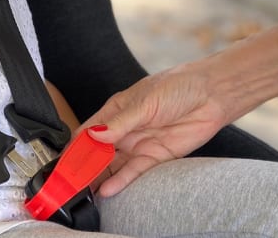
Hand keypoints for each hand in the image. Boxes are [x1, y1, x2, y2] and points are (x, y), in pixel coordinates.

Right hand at [82, 64, 227, 196]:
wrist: (212, 94)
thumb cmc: (178, 86)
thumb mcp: (145, 101)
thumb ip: (120, 122)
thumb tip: (95, 135)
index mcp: (116, 111)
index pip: (88, 131)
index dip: (75, 147)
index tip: (64, 161)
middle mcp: (124, 129)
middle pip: (99, 152)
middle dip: (85, 167)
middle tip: (72, 182)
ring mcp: (139, 144)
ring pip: (114, 165)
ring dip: (101, 177)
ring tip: (86, 191)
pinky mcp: (156, 156)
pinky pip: (135, 172)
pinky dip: (121, 180)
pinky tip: (108, 189)